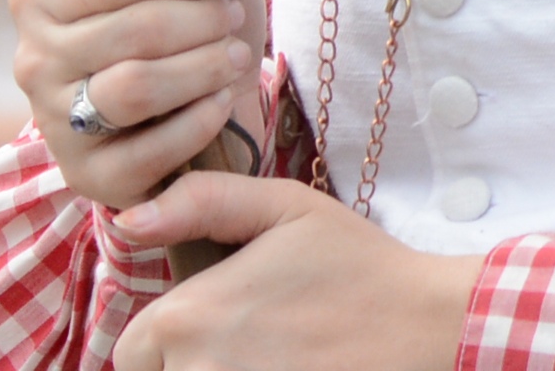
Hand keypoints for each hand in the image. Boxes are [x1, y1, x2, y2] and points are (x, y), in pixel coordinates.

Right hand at [12, 0, 271, 211]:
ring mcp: (54, 122)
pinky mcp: (88, 175)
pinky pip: (148, 152)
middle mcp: (32, 58)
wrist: (194, 85)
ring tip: (234, 55)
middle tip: (230, 16)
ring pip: (134, 90)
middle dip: (201, 21)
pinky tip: (220, 99)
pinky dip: (199, 121)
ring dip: (203, 68)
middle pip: (132, 33)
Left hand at [109, 174, 478, 370]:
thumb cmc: (357, 266)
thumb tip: (127, 220)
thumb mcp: (286, 207)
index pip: (133, 352)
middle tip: (254, 344)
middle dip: (194, 365)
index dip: (166, 340)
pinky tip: (292, 370)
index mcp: (190, 316)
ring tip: (275, 360)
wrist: (427, 328)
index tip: (216, 326)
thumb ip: (201, 202)